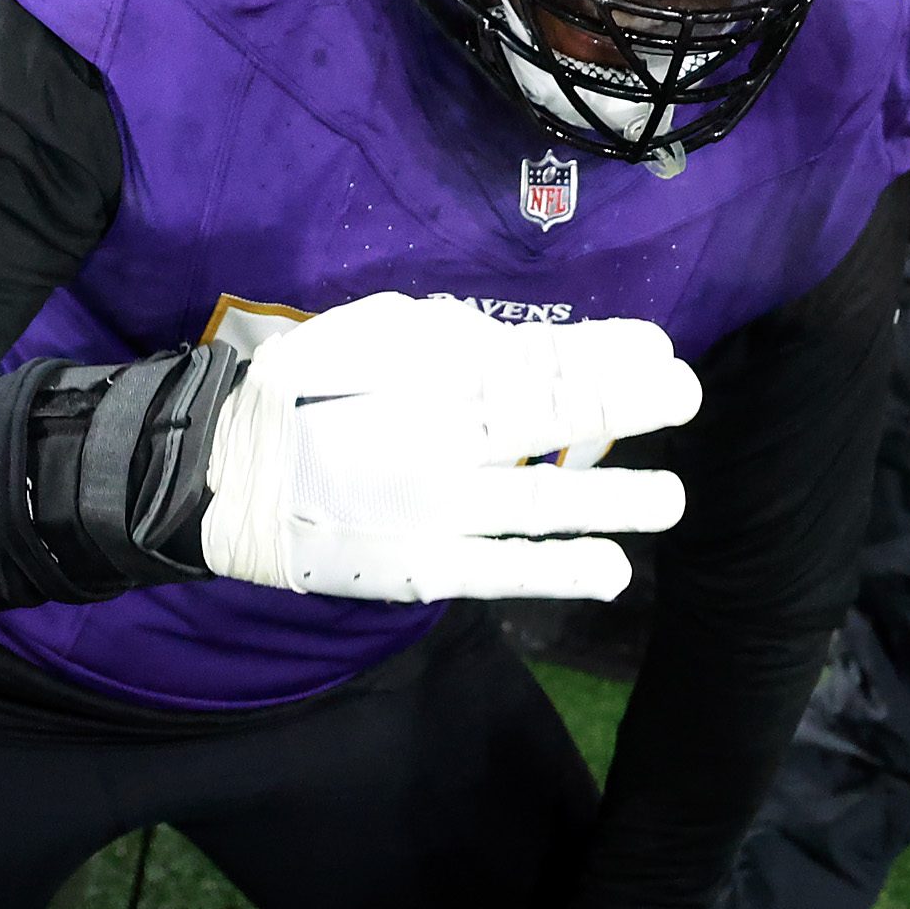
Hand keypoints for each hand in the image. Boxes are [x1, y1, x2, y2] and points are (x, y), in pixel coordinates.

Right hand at [200, 292, 698, 601]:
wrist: (221, 484)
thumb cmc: (302, 398)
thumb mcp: (365, 337)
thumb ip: (447, 337)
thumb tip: (526, 342)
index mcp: (426, 380)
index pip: (535, 361)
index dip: (606, 354)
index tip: (659, 348)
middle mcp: (441, 443)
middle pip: (550, 419)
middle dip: (626, 404)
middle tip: (688, 394)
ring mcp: (437, 513)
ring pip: (542, 503)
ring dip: (616, 500)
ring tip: (672, 500)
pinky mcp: (425, 570)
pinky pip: (506, 572)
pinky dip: (562, 571)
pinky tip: (614, 570)